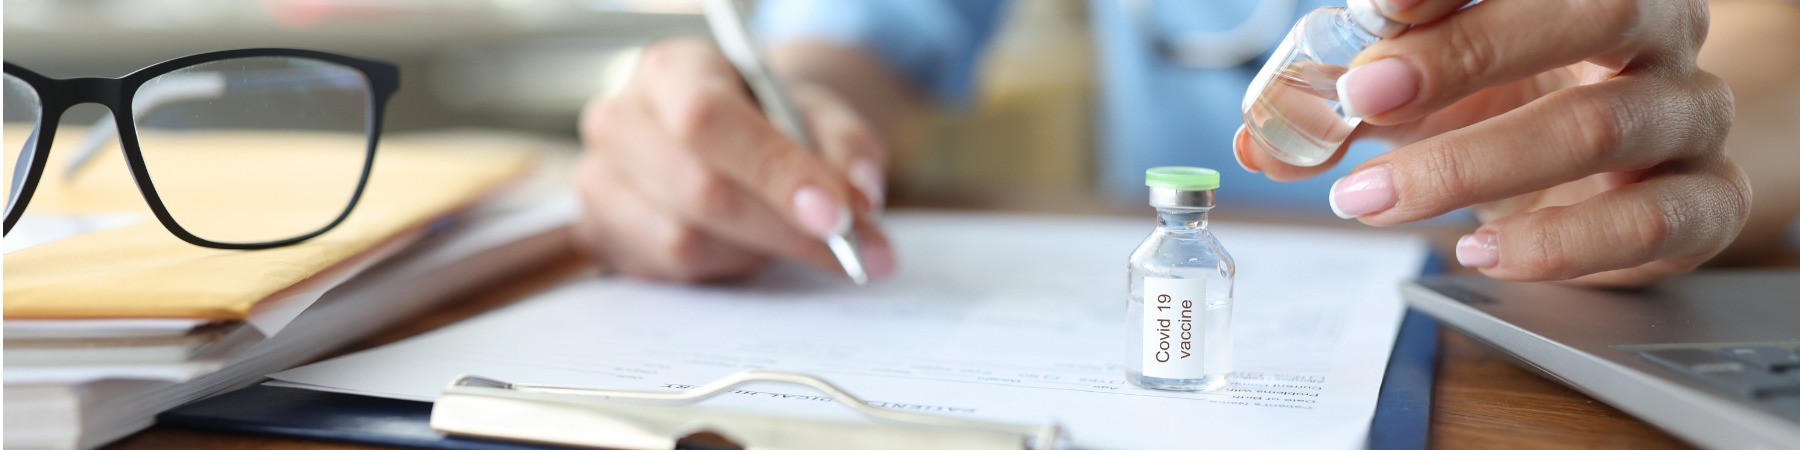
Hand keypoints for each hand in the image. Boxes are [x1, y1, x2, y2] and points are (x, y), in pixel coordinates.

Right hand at [575, 38, 894, 282]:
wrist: (728, 135)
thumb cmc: (768, 120)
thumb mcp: (819, 114)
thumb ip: (848, 148)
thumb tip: (860, 201)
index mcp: (671, 71)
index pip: (709, 120)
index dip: (774, 172)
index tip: (837, 215)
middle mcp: (621, 121)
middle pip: (700, 190)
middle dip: (785, 228)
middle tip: (852, 248)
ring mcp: (599, 182)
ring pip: (685, 243)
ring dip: (755, 252)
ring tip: (787, 235)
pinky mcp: (599, 235)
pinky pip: (668, 274)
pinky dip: (722, 271)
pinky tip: (747, 248)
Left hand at [1235, 0, 1748, 285]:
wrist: (1621, 184)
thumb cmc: (1519, 108)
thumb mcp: (1428, 94)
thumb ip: (1348, 109)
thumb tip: (1260, 142)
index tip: (1378, 6)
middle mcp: (1655, 33)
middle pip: (1591, 13)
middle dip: (1466, 53)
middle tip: (1363, 95)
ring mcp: (1687, 116)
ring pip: (1600, 126)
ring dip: (1470, 165)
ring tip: (1375, 197)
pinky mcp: (1704, 203)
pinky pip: (1645, 223)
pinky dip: (1554, 244)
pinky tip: (1480, 250)